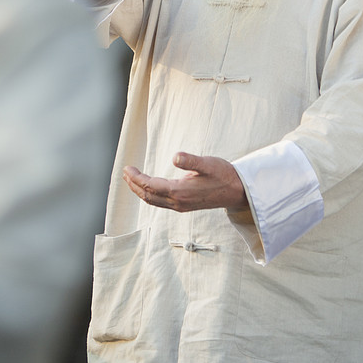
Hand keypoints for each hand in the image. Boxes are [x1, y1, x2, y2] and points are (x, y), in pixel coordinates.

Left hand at [123, 153, 248, 212]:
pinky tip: (150, 188)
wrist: (237, 191)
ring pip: (154, 201)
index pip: (150, 186)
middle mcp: (178, 202)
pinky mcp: (185, 205)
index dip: (136, 178)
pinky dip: (150, 195)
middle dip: (134, 185)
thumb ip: (190, 160)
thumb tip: (175, 157)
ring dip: (140, 191)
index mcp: (180, 192)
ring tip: (132, 180)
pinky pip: (161, 202)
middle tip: (125, 173)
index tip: (127, 168)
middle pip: (148, 196)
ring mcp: (181, 206)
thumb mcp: (207, 163)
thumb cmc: (223, 174)